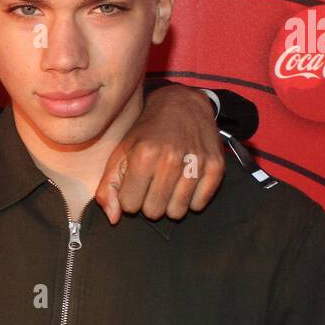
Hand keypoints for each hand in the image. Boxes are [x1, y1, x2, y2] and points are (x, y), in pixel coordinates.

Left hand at [95, 85, 224, 223]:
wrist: (182, 105)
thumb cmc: (146, 134)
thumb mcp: (120, 154)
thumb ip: (108, 188)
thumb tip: (114, 219)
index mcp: (143, 156)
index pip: (129, 206)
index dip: (129, 197)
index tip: (135, 184)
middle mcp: (171, 159)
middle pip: (154, 212)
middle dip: (149, 202)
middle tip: (152, 183)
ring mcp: (196, 163)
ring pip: (177, 212)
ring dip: (170, 203)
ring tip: (168, 183)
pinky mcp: (216, 167)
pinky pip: (199, 205)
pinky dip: (191, 199)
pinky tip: (185, 181)